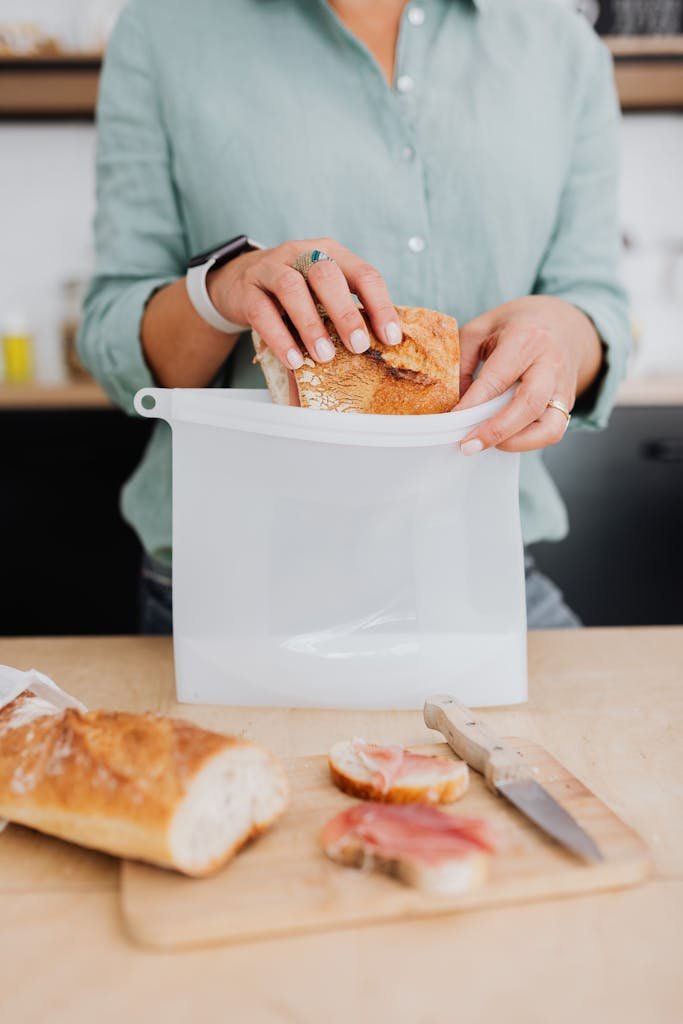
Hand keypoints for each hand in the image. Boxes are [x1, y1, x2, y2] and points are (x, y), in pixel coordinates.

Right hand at [207, 238, 401, 369]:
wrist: (240, 281)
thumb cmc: (294, 293)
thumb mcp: (322, 293)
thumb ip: (347, 310)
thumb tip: (381, 347)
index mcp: (331, 254)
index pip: (363, 274)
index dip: (380, 306)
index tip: (391, 337)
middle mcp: (302, 254)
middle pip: (327, 275)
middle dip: (346, 313)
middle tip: (358, 346)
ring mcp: (271, 268)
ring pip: (292, 289)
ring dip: (311, 325)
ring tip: (324, 356)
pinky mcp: (247, 289)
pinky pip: (262, 312)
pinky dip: (279, 338)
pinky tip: (293, 359)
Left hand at [456, 296, 603, 453]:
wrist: (564, 322)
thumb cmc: (519, 325)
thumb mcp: (482, 328)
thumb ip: (464, 360)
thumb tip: (455, 401)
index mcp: (526, 338)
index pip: (498, 378)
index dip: (473, 403)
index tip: (452, 419)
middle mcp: (549, 363)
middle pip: (528, 404)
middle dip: (496, 430)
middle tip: (468, 445)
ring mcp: (562, 386)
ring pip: (548, 425)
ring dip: (515, 442)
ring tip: (487, 445)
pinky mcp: (567, 403)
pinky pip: (553, 431)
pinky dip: (529, 442)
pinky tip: (506, 440)